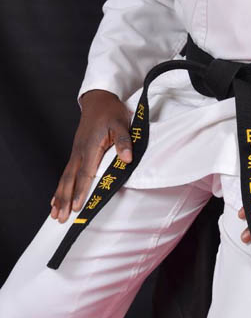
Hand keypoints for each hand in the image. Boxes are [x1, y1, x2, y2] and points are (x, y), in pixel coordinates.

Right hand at [50, 90, 132, 222]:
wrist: (98, 99)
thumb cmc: (110, 112)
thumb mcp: (121, 123)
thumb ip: (123, 141)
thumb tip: (127, 158)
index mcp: (91, 147)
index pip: (85, 173)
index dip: (81, 191)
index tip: (76, 207)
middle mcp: (80, 152)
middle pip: (70, 180)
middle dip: (65, 200)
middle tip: (60, 218)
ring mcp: (76, 153)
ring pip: (65, 178)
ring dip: (59, 197)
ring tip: (54, 214)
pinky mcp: (76, 152)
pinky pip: (66, 173)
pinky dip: (60, 187)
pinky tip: (55, 199)